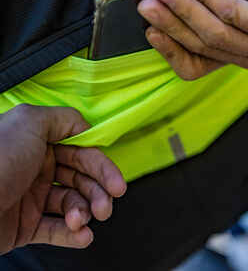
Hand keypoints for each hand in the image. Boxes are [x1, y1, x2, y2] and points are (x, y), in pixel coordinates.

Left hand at [0, 104, 126, 253]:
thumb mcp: (29, 122)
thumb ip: (63, 118)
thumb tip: (86, 125)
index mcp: (40, 144)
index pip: (82, 153)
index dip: (102, 166)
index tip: (116, 181)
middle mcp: (38, 168)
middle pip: (81, 179)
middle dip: (99, 192)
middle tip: (108, 206)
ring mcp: (32, 198)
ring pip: (72, 204)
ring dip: (85, 213)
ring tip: (83, 221)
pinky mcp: (24, 227)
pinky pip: (55, 229)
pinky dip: (73, 235)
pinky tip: (83, 236)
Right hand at [138, 0, 247, 79]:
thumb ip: (184, 1)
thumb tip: (151, 6)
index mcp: (232, 51)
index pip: (194, 66)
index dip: (170, 51)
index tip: (149, 29)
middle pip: (201, 48)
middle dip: (171, 24)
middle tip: (148, 4)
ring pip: (214, 33)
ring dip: (185, 9)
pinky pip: (232, 14)